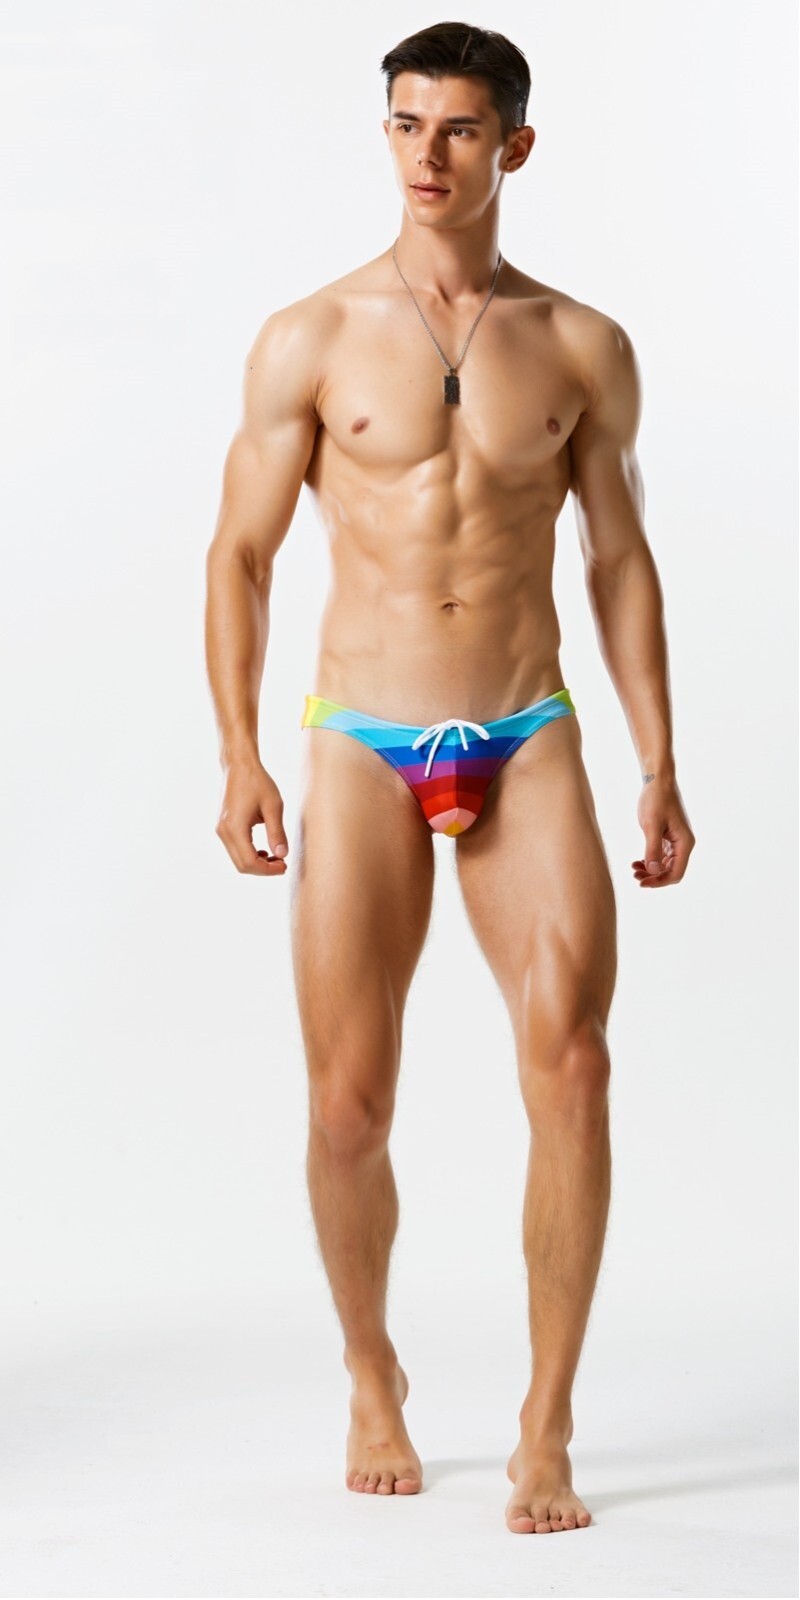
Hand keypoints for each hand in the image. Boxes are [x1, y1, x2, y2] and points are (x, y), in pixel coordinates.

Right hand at [215, 756, 289, 875]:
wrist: (239, 765)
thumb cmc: (257, 781)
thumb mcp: (273, 806)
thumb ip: (277, 833)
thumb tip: (283, 855)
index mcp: (234, 827)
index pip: (249, 862)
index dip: (268, 870)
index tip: (285, 865)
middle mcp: (223, 831)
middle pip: (242, 865)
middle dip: (263, 870)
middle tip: (283, 864)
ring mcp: (221, 830)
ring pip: (237, 860)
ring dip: (257, 863)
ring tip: (276, 857)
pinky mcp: (223, 827)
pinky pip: (235, 850)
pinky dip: (249, 855)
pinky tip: (264, 851)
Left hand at [632, 774, 694, 887]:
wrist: (658, 780)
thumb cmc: (655, 799)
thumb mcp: (651, 825)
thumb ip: (652, 849)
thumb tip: (653, 871)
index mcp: (685, 843)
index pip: (676, 874)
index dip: (659, 882)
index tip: (641, 882)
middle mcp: (684, 844)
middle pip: (671, 871)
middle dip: (653, 876)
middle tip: (634, 875)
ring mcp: (677, 840)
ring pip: (666, 865)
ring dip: (651, 869)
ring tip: (633, 868)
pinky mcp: (669, 836)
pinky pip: (662, 855)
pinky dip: (651, 860)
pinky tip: (637, 860)